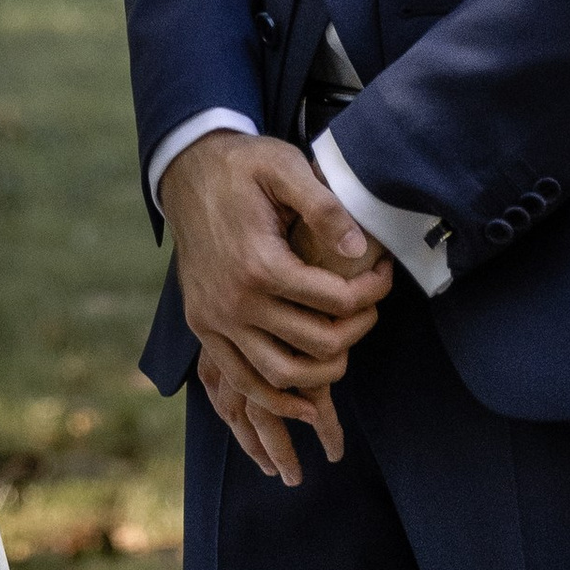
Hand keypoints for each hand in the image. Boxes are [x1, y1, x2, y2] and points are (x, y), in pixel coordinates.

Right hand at [160, 130, 392, 462]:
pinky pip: (242, 380)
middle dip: (356, 329)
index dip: (372, 291)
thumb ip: (325, 208)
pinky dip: (275, 399)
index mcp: (259, 262)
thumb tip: (359, 252)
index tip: (384, 273)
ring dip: (323, 372)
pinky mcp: (203, 327)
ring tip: (345, 348)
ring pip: (281, 374)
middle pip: (316, 342)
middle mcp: (234, 301)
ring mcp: (215, 319)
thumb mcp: (284, 166)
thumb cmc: (242, 167)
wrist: (186, 171)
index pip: (334, 300)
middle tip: (371, 307)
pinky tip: (304, 403)